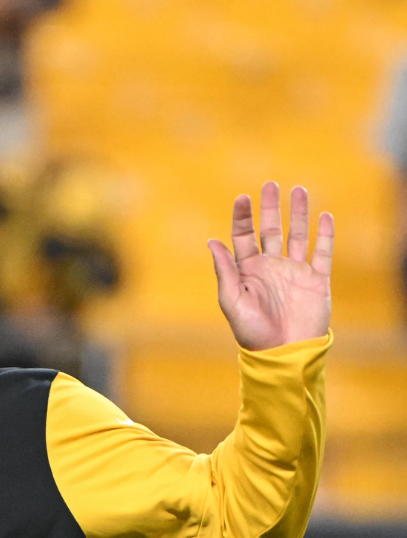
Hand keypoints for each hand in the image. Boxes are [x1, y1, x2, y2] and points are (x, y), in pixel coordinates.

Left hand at [207, 182, 332, 350]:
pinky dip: (325, 235)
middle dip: (270, 208)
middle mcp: (271, 267)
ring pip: (298, 235)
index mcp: (248, 270)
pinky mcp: (316, 280)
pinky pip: (322, 253)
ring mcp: (295, 272)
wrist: (284, 353)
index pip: (244, 236)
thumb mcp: (232, 301)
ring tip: (299, 191)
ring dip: (299, 214)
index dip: (243, 216)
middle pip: (271, 229)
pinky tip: (324, 216)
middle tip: (271, 185)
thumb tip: (212, 241)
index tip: (243, 197)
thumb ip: (225, 270)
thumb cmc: (252, 332)